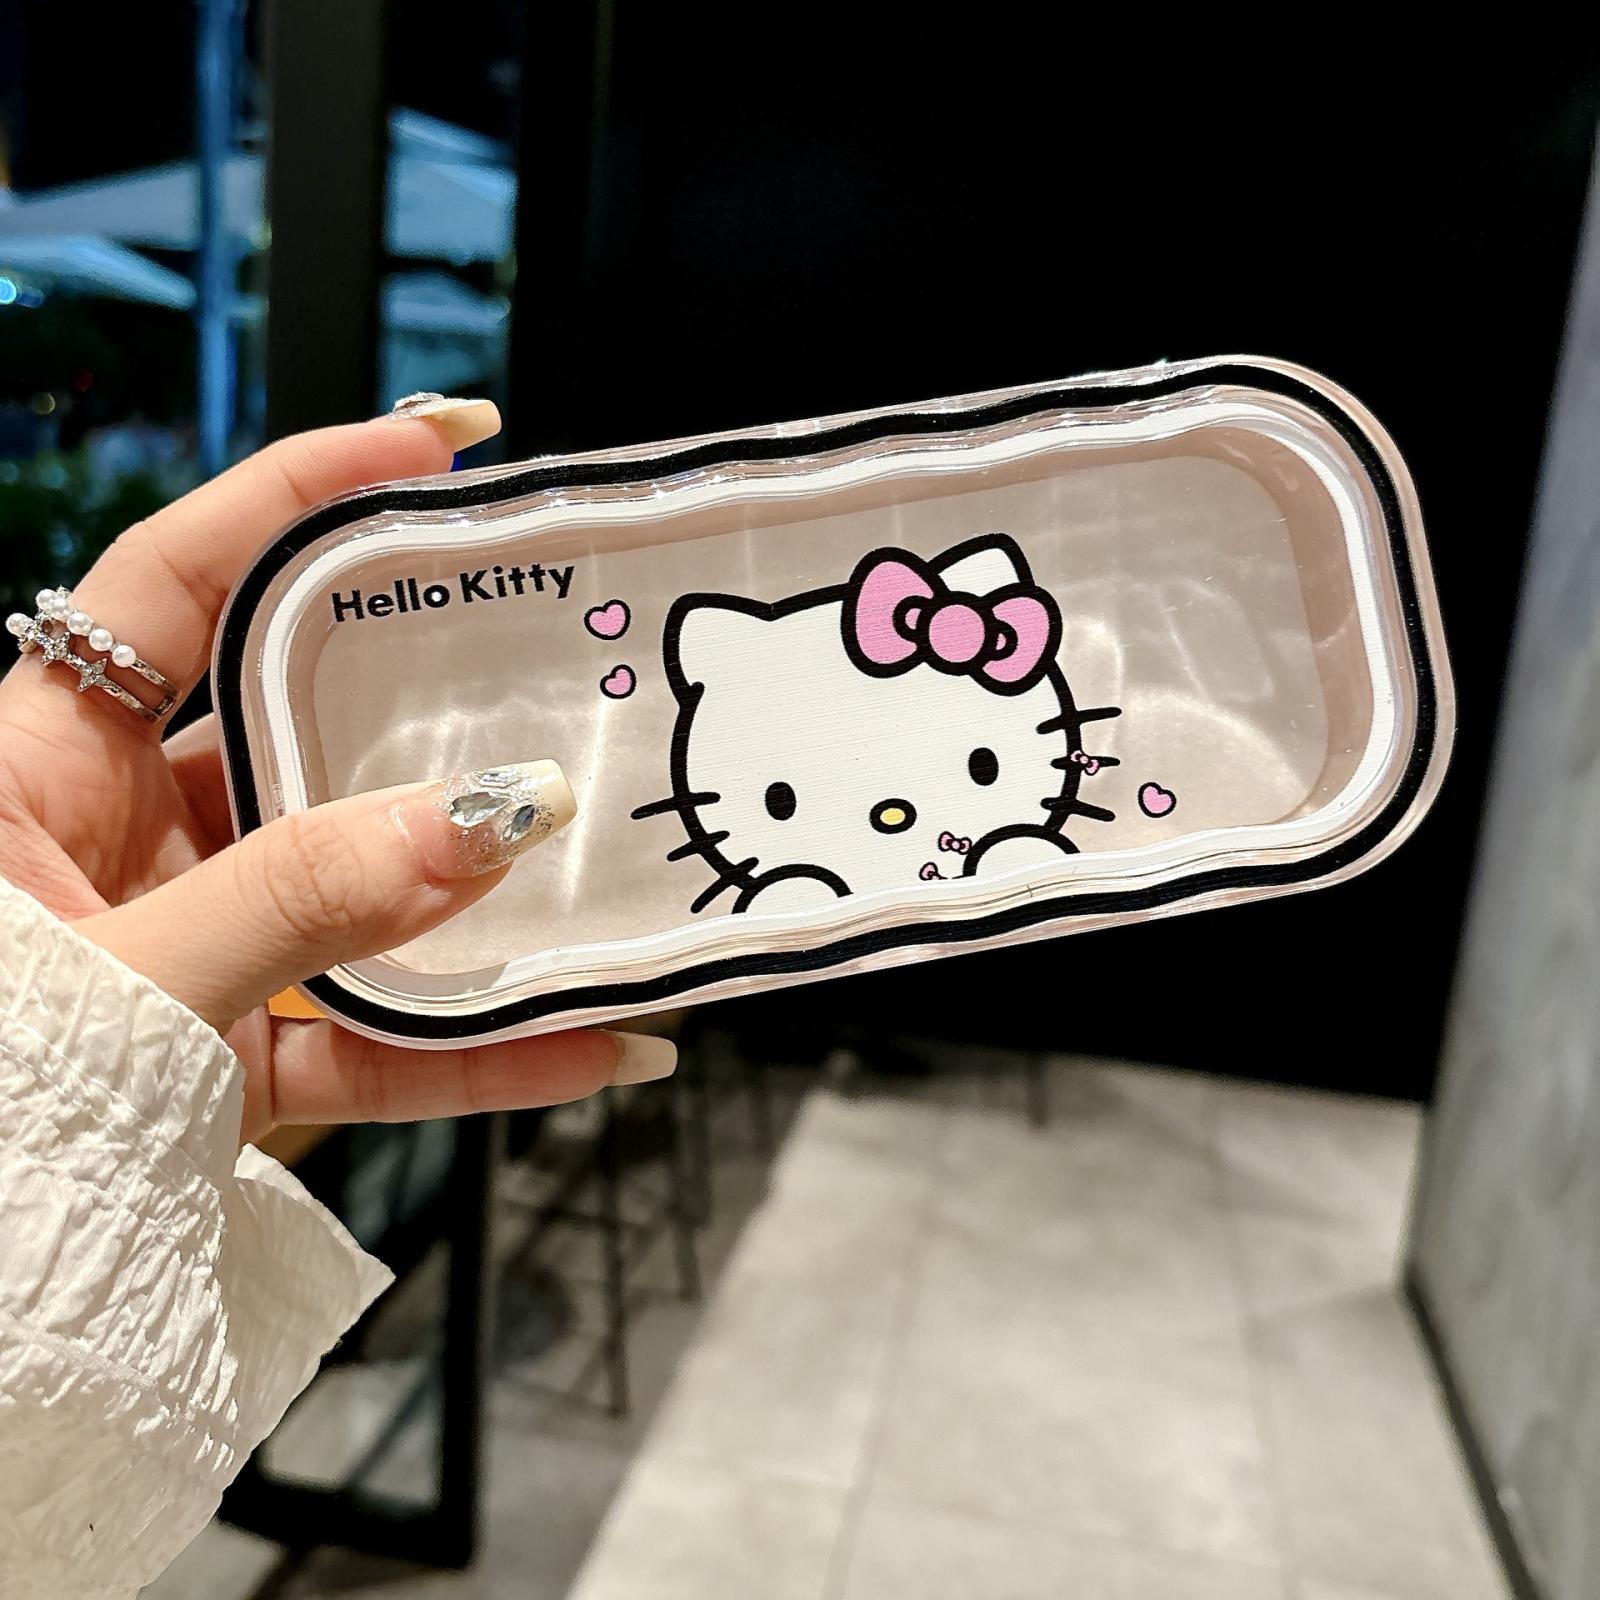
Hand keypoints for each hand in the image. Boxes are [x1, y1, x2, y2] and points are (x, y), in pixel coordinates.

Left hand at [0, 402, 673, 1144]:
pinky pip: (372, 1043)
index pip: (174, 579)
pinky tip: (583, 1045)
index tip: (439, 449)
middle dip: (433, 704)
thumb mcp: (119, 979)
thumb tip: (482, 823)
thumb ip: (296, 900)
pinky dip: (472, 1052)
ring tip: (602, 870)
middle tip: (555, 662)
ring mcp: (191, 949)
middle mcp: (117, 838)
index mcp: (33, 765)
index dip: (301, 491)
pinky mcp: (234, 1060)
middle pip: (300, 732)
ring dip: (480, 902)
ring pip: (360, 897)